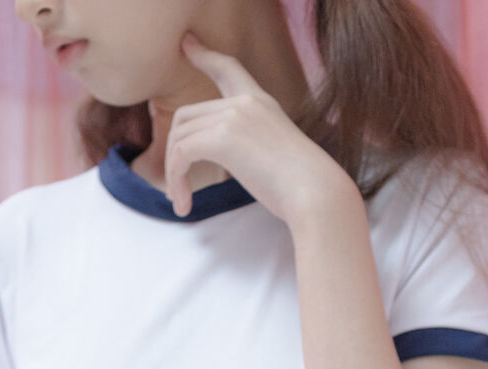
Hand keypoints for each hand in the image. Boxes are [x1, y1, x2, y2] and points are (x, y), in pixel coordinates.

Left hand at [166, 32, 349, 226]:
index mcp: (260, 102)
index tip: (187, 44)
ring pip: (179, 137)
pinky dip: (176, 180)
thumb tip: (233, 159)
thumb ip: (250, 144)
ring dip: (173, 173)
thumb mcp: (275, 152)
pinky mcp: (222, 138)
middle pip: (187, 116)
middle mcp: (245, 102)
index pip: (228, 69)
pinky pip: (181, 153)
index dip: (205, 56)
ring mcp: (233, 116)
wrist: (314, 192)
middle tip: (176, 188)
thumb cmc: (302, 186)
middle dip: (173, 152)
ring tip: (181, 203)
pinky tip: (185, 205)